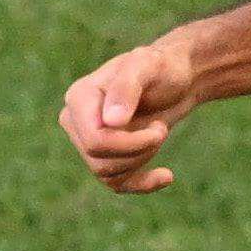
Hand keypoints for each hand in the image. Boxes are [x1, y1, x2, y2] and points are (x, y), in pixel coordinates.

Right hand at [60, 36, 202, 194]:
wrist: (175, 80)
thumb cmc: (161, 68)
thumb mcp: (148, 67)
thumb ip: (127, 88)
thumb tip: (110, 122)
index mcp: (79, 98)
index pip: (95, 140)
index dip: (130, 144)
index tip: (159, 128)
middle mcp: (75, 121)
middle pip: (98, 160)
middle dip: (138, 151)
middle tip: (161, 129)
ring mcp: (86, 140)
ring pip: (107, 174)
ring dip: (142, 160)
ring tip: (159, 131)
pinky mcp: (103, 156)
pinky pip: (115, 183)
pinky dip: (143, 183)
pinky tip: (167, 176)